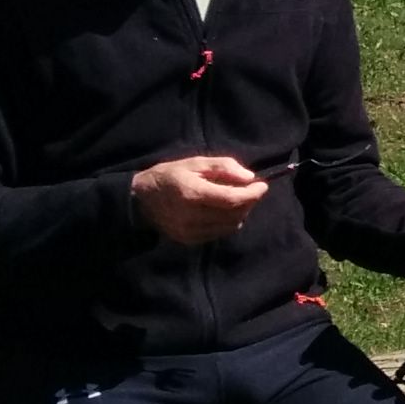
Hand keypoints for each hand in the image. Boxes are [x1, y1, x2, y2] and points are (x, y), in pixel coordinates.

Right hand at [131, 154, 266, 244]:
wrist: (141, 199)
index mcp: (193, 194)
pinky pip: (219, 233)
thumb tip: (249, 177)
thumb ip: (223, 167)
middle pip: (235, 214)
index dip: (252, 193)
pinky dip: (228, 222)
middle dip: (249, 202)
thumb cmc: (170, 175)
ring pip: (230, 226)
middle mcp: (192, 217)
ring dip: (240, 213)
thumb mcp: (195, 163)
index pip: (232, 199)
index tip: (263, 185)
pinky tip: (222, 211)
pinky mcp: (189, 240)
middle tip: (249, 190)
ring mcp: (190, 232)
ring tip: (235, 199)